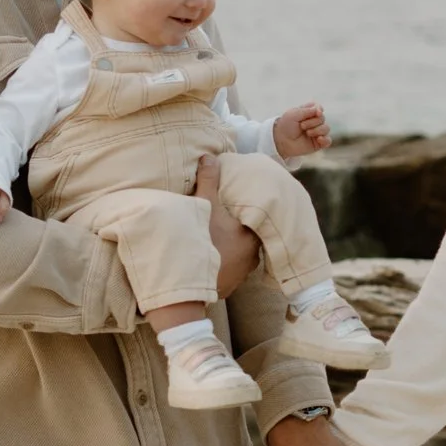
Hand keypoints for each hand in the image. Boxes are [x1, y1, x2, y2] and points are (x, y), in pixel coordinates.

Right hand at [195, 155, 259, 297]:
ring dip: (232, 248)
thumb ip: (208, 181)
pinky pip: (229, 271)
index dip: (252, 212)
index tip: (244, 205)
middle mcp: (252, 257)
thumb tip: (210, 157)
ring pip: (240, 256)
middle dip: (240, 230)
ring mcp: (240, 275)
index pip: (259, 220)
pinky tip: (212, 257)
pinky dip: (223, 264)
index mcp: (250, 237)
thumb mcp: (203, 205)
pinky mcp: (227, 288)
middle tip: (230, 220)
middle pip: (249, 239)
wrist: (186, 284)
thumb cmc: (199, 241)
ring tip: (220, 238)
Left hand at [272, 102, 331, 158]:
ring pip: (326, 128)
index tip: (316, 112)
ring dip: (317, 130)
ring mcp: (317, 132)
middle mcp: (314, 121)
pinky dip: (325, 139)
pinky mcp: (318, 143)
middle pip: (322, 118)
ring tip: (307, 133)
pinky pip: (328, 141)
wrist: (281, 141)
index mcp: (309, 112)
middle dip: (313, 122)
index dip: (319, 110)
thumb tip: (321, 111)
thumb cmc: (286, 126)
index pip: (319, 108)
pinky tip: (318, 139)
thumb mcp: (294, 113)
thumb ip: (308, 110)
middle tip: (301, 126)